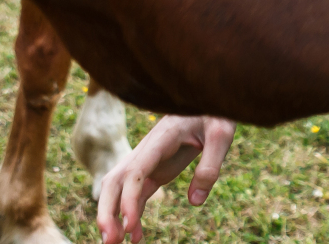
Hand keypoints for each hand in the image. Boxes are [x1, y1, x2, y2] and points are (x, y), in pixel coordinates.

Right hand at [96, 115, 234, 243]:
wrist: (210, 99)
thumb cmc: (216, 112)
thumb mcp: (221, 134)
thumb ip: (210, 165)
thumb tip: (195, 201)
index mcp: (160, 139)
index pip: (135, 171)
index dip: (128, 198)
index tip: (129, 224)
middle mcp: (147, 151)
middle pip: (115, 180)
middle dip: (107, 210)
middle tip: (111, 241)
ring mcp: (148, 162)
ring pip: (118, 189)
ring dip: (112, 215)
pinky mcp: (155, 170)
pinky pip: (136, 195)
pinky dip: (131, 214)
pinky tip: (136, 236)